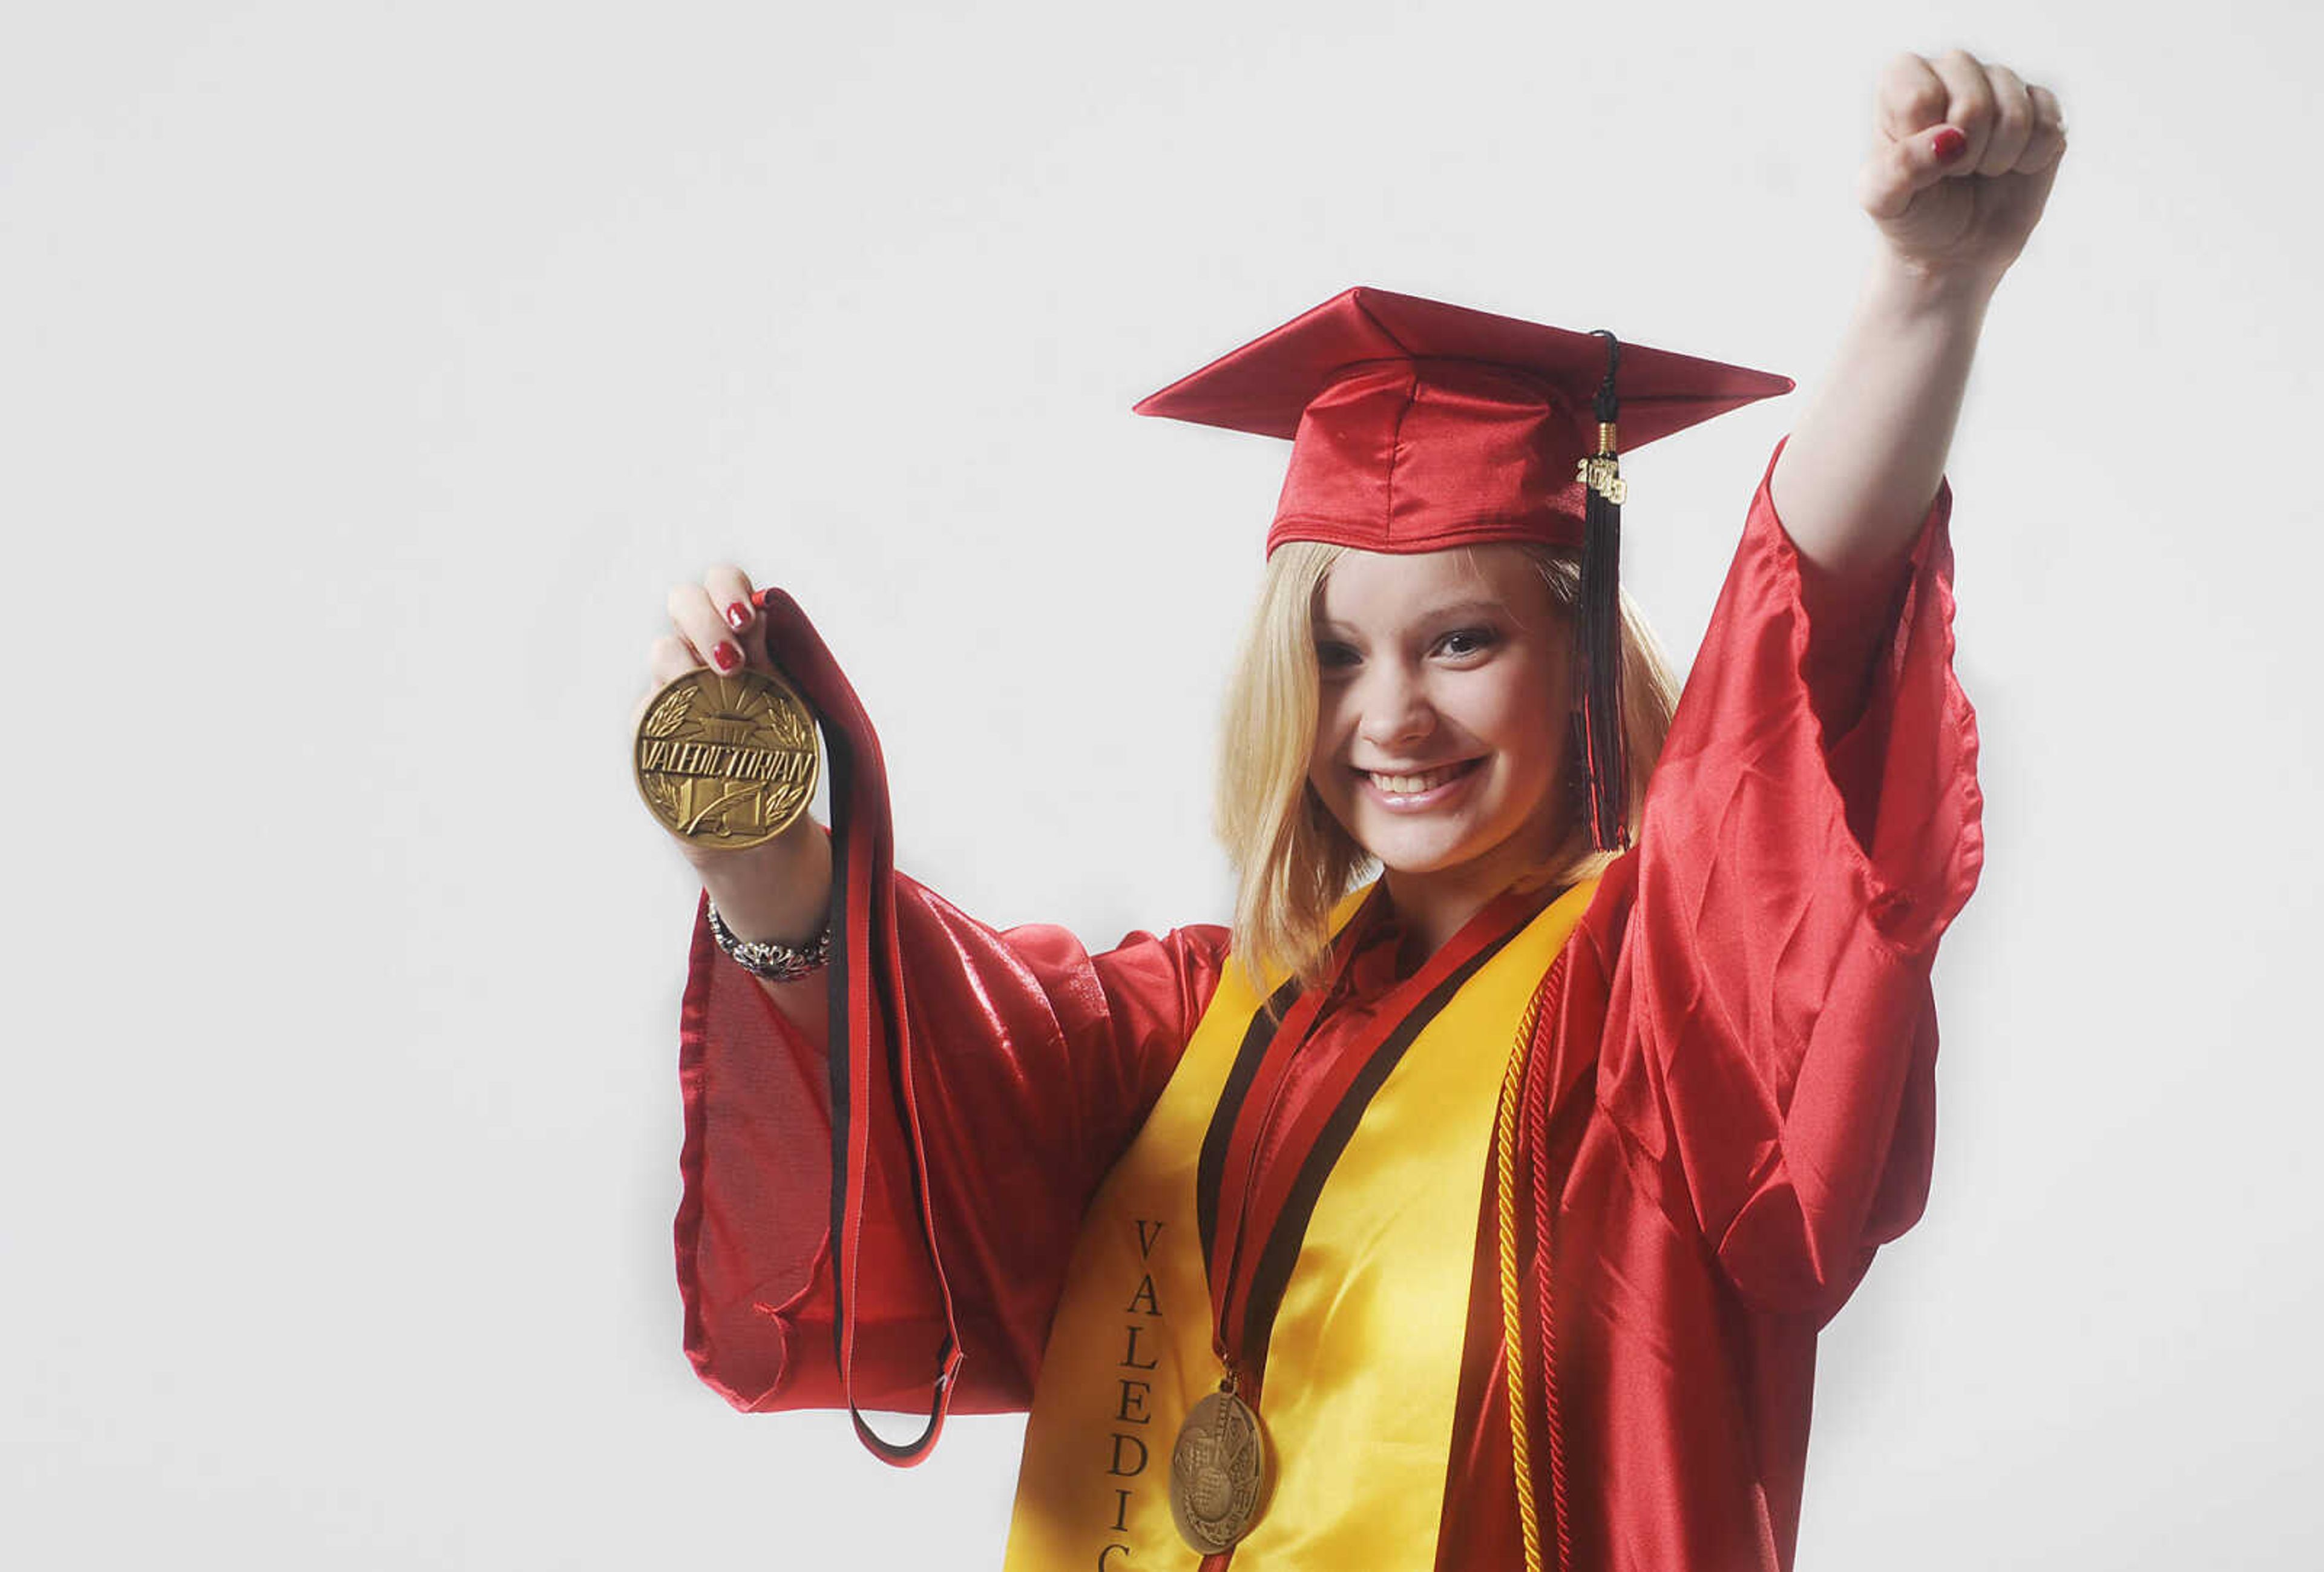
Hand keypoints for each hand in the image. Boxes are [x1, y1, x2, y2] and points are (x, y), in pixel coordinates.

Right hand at [635, 565, 823, 889]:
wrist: (761, 822)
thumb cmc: (782, 755)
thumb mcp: (790, 704)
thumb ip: (774, 658)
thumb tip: (763, 610)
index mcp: (739, 636)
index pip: (724, 585)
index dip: (728, 589)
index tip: (747, 621)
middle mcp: (700, 651)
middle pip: (683, 599)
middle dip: (705, 620)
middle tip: (731, 662)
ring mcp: (673, 685)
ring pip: (662, 648)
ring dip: (686, 663)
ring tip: (713, 693)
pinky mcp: (652, 724)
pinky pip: (647, 703)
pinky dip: (666, 709)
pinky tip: (689, 733)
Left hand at [1859, 49, 2066, 286]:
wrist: (1954, 245)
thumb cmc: (1912, 213)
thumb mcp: (1883, 200)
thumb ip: (1899, 168)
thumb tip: (1952, 139)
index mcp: (1903, 79)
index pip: (1920, 99)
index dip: (1922, 144)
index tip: (1918, 163)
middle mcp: (1954, 68)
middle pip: (1973, 104)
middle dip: (1964, 156)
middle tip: (1953, 171)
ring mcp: (2001, 82)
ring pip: (2016, 114)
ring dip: (1997, 160)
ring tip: (1978, 169)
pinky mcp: (2042, 104)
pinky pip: (2049, 126)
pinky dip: (2029, 160)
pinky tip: (2011, 165)